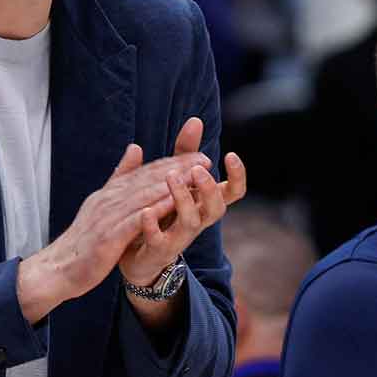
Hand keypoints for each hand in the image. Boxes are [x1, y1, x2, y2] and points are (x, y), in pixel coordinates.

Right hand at [16, 142, 211, 322]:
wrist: (59, 268)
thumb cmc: (83, 240)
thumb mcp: (101, 204)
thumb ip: (120, 178)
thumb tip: (135, 148)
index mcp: (110, 193)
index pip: (144, 173)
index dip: (172, 163)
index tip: (197, 156)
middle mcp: (109, 199)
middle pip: (147, 179)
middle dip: (178, 168)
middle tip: (204, 159)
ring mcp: (108, 217)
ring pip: (143, 195)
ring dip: (171, 184)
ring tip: (195, 175)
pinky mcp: (108, 237)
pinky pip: (135, 220)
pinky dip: (154, 209)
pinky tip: (173, 204)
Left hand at [119, 117, 244, 285]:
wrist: (139, 256)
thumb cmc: (163, 213)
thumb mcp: (175, 180)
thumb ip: (185, 153)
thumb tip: (195, 120)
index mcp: (203, 204)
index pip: (232, 192)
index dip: (238, 176)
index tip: (231, 155)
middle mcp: (197, 221)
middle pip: (217, 208)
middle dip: (210, 187)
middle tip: (199, 168)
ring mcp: (179, 237)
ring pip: (191, 221)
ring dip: (183, 199)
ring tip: (171, 178)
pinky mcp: (158, 249)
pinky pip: (159, 240)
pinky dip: (153, 226)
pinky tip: (146, 212)